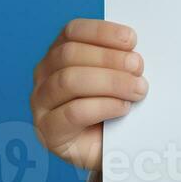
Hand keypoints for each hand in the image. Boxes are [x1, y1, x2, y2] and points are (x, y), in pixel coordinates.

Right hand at [30, 19, 146, 169]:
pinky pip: (72, 112)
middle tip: (139, 67)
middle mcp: (44, 75)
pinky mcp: (48, 131)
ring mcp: (41, 104)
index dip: (101, 31)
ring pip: (68, 80)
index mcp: (60, 54)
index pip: (72, 31)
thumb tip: (138, 49)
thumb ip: (123, 60)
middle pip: (69, 55)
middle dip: (109, 59)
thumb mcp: (123, 77)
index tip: (131, 40)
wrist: (116, 150)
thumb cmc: (119, 107)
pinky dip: (103, 106)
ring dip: (110, 82)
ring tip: (138, 90)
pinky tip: (123, 108)